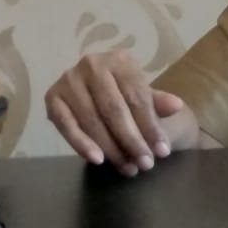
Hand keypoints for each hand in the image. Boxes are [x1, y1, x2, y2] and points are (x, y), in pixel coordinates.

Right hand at [44, 50, 185, 176]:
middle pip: (115, 110)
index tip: (162, 151)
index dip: (151, 127)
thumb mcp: (143, 94)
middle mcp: (91, 65)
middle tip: (145, 164)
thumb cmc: (124, 92)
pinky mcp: (51, 97)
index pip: (137, 98)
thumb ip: (157, 102)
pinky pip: (66, 126)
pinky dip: (81, 144)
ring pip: (92, 120)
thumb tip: (176, 106)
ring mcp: (68, 80)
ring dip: (111, 148)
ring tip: (127, 167)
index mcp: (120, 60)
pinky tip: (97, 159)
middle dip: (132, 140)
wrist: (97, 88)